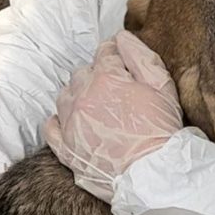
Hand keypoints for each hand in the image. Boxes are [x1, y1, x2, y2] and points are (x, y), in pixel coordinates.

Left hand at [44, 31, 182, 202]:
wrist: (153, 177)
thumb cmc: (162, 131)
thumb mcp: (162, 86)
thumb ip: (140, 56)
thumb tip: (121, 37)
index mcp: (106, 78)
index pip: (104, 52)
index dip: (115, 55)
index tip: (122, 64)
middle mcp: (82, 96)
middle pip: (82, 73)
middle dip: (97, 76)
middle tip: (115, 90)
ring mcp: (70, 123)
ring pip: (65, 95)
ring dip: (78, 95)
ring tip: (97, 106)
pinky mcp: (65, 148)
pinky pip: (52, 126)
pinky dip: (60, 120)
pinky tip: (74, 122)